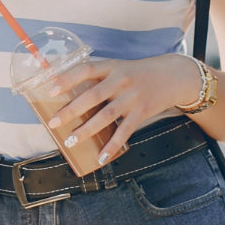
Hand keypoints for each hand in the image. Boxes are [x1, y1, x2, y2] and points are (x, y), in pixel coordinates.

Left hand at [43, 54, 202, 165]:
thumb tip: (68, 93)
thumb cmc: (137, 73)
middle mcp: (121, 80)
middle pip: (92, 96)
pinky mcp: (142, 112)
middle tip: (53, 123)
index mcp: (111, 67)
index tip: (50, 91)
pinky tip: (101, 157)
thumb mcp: (118, 68)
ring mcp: (132, 97)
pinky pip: (125, 131)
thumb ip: (97, 78)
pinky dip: (112, 146)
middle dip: (71, 111)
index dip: (67, 79)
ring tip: (70, 141)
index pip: (85, 69)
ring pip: (106, 116)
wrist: (173, 75)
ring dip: (86, 130)